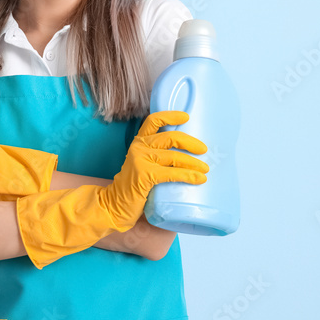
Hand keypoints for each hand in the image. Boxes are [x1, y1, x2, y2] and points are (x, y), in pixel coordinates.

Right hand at [98, 110, 208, 231]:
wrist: (114, 204)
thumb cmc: (133, 186)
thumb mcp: (143, 164)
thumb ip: (157, 156)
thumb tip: (187, 155)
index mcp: (139, 142)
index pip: (153, 121)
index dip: (170, 116)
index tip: (186, 117)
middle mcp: (139, 147)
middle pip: (170, 137)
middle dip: (190, 142)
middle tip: (203, 150)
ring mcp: (141, 160)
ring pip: (174, 156)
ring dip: (194, 163)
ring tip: (205, 169)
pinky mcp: (144, 175)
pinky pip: (172, 173)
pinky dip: (188, 176)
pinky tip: (199, 179)